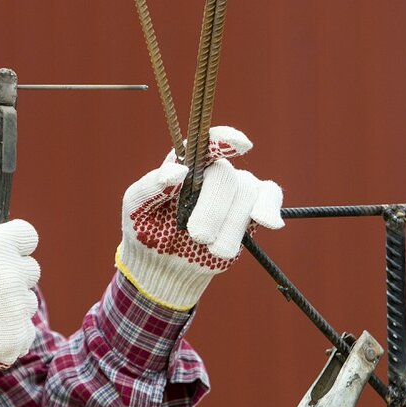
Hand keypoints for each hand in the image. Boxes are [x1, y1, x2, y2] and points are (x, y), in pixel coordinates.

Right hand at [0, 216, 39, 397]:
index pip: (27, 235)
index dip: (14, 242)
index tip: (3, 252)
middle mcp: (13, 275)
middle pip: (30, 268)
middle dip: (12, 274)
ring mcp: (18, 307)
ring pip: (28, 300)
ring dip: (11, 304)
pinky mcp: (18, 336)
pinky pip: (24, 329)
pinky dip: (8, 332)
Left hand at [118, 126, 282, 309]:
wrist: (165, 267)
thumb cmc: (146, 229)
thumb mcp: (135, 207)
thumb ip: (152, 186)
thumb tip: (179, 170)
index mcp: (185, 162)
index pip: (206, 141)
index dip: (224, 139)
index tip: (239, 144)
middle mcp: (212, 171)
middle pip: (226, 176)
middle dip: (213, 209)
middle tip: (196, 235)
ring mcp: (234, 190)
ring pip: (247, 193)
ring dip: (230, 225)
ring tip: (211, 248)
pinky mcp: (249, 211)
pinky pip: (269, 197)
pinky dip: (269, 207)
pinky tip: (268, 222)